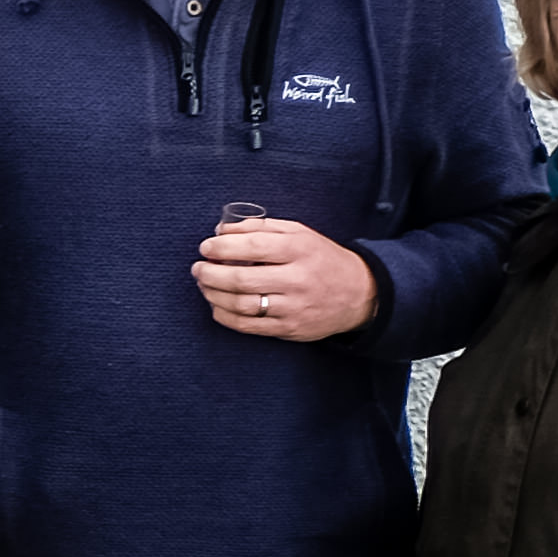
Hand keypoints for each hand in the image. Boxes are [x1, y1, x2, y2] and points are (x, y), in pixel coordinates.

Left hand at [192, 217, 379, 342]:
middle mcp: (296, 279)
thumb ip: (261, 227)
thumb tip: (222, 230)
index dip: (221, 247)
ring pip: (241, 304)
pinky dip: (225, 315)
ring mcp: (292, 307)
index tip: (206, 246)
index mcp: (299, 250)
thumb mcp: (300, 233)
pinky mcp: (288, 328)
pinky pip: (247, 325)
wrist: (359, 294)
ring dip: (213, 295)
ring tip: (204, 285)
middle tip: (198, 268)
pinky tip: (216, 306)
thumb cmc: (321, 259)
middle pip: (241, 279)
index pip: (252, 246)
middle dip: (210, 273)